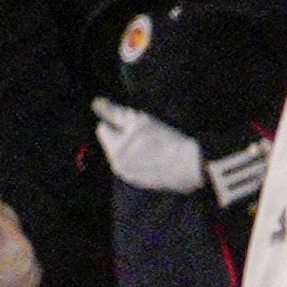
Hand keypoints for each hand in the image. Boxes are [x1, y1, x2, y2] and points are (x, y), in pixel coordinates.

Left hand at [96, 100, 211, 192]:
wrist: (190, 165)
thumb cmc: (164, 140)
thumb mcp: (138, 120)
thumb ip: (114, 112)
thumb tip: (95, 103)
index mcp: (114, 152)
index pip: (103, 129)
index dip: (117, 121)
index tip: (136, 122)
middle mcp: (118, 167)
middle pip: (114, 144)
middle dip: (125, 137)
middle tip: (147, 133)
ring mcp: (132, 177)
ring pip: (126, 155)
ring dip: (134, 149)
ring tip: (155, 146)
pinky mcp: (145, 184)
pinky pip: (137, 166)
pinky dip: (144, 161)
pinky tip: (160, 157)